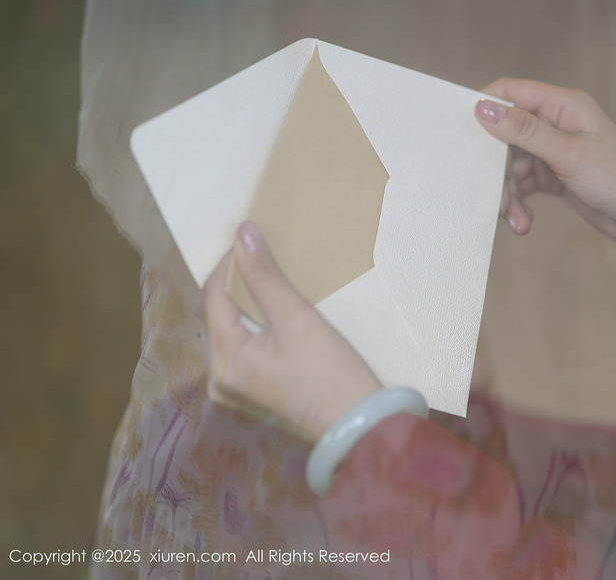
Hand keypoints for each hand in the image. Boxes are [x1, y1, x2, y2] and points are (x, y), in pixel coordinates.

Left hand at [202, 221, 382, 441]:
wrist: (359, 423)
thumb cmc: (331, 372)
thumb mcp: (297, 319)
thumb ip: (267, 277)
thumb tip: (243, 234)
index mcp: (224, 360)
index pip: (213, 298)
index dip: (229, 264)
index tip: (249, 238)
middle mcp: (220, 374)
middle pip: (217, 313)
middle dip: (234, 281)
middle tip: (257, 253)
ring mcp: (237, 383)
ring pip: (230, 326)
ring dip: (244, 299)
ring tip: (265, 274)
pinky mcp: (255, 386)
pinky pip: (243, 342)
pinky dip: (253, 320)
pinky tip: (271, 305)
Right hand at [475, 78, 615, 272]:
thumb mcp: (570, 156)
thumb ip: (525, 131)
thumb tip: (483, 108)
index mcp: (564, 106)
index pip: (509, 92)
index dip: (483, 111)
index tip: (462, 139)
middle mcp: (557, 123)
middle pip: (504, 135)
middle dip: (495, 168)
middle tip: (493, 199)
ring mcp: (556, 151)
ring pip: (510, 165)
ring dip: (507, 193)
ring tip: (515, 219)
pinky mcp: (555, 176)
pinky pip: (523, 184)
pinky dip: (519, 202)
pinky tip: (524, 222)